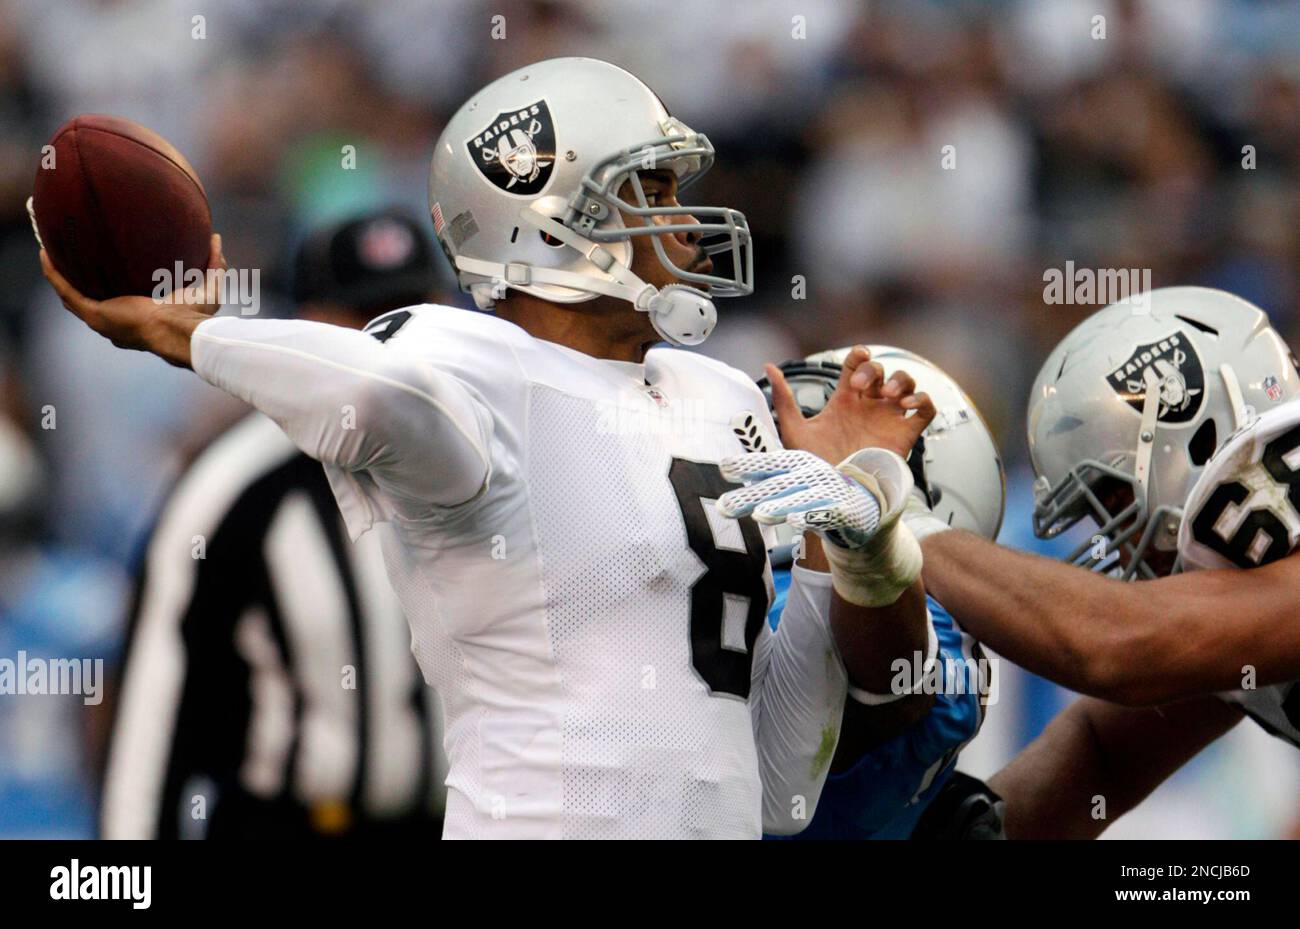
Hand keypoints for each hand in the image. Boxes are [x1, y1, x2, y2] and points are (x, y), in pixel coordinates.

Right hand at [40, 233, 226, 367]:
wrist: (181, 330)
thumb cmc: (196, 317)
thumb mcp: (208, 286)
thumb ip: (214, 264)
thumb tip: (216, 239)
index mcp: (139, 319)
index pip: (119, 303)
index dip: (110, 286)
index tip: (107, 265)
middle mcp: (116, 322)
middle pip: (90, 299)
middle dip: (79, 279)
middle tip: (72, 257)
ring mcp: (102, 320)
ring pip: (72, 295)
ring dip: (60, 274)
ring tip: (50, 252)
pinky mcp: (94, 315)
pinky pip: (66, 291)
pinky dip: (54, 273)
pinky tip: (45, 254)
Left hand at [716, 449, 882, 550]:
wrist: (862, 507)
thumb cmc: (816, 491)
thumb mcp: (790, 478)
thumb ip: (761, 474)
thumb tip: (723, 465)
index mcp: (796, 463)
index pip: (769, 463)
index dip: (748, 464)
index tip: (724, 467)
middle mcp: (811, 474)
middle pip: (778, 485)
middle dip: (751, 495)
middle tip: (724, 506)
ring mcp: (828, 492)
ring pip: (801, 499)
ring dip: (780, 506)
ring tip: (758, 514)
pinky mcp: (843, 511)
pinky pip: (825, 514)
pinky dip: (810, 517)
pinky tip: (795, 522)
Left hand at [765, 345, 935, 461]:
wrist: (835, 497)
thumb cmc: (815, 469)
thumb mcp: (795, 431)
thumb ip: (784, 399)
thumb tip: (768, 368)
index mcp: (845, 402)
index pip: (856, 365)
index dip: (859, 357)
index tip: (855, 362)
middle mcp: (868, 408)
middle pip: (881, 371)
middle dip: (874, 370)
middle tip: (860, 386)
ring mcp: (887, 420)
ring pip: (906, 384)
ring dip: (901, 381)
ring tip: (888, 394)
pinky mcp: (905, 436)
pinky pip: (926, 410)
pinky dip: (922, 400)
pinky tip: (907, 405)